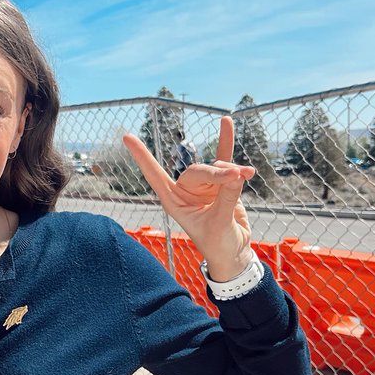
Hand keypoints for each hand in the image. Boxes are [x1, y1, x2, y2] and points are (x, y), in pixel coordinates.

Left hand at [122, 116, 255, 279]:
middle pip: (197, 170)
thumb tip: (236, 174)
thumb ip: (226, 198)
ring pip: (217, 167)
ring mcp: (205, 185)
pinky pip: (224, 157)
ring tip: (247, 175)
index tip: (126, 137)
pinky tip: (226, 122)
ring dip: (232, 170)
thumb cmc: (218, 243)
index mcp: (174, 201)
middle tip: (237, 178)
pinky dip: (225, 141)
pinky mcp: (223, 182)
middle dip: (217, 173)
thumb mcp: (219, 224)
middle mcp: (186, 190)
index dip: (142, 157)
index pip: (154, 175)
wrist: (233, 251)